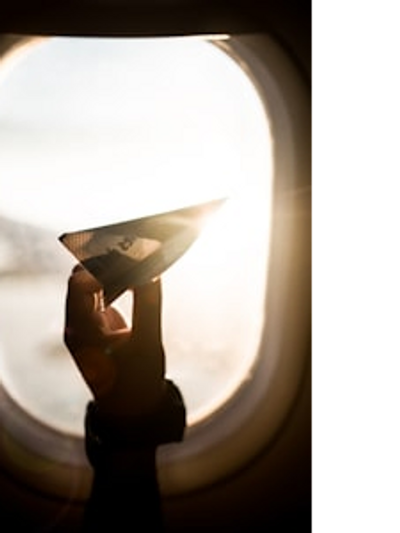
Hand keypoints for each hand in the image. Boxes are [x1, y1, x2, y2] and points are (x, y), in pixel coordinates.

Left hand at [64, 265, 165, 418]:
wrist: (133, 410)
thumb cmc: (138, 380)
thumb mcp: (147, 342)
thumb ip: (148, 304)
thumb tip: (151, 271)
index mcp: (80, 330)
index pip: (80, 284)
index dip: (101, 265)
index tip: (129, 254)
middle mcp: (77, 325)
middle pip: (82, 280)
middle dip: (105, 263)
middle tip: (134, 249)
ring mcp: (86, 325)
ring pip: (91, 285)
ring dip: (111, 272)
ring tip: (138, 259)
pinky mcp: (98, 326)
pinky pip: (101, 295)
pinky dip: (116, 283)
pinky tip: (136, 276)